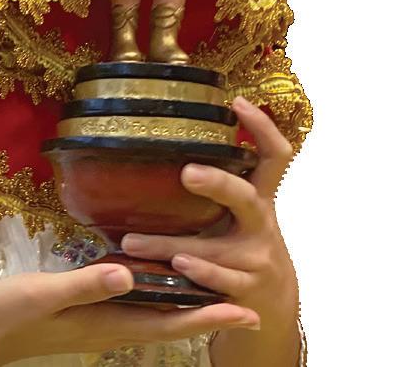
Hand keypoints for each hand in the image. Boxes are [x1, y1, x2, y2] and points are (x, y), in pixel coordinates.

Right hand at [0, 261, 259, 365]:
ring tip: (226, 283)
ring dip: (194, 300)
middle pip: (177, 319)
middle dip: (216, 310)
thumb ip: (85, 284)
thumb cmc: (11, 314)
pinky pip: (142, 302)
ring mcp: (106, 319)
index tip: (249, 310)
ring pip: (162, 311)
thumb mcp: (44, 295)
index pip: (172, 321)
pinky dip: (165, 291)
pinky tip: (169, 274)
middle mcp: (116, 324)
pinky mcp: (95, 309)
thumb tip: (128, 274)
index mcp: (110, 323)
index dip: (212, 316)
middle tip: (255, 297)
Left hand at [120, 97, 299, 331]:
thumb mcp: (243, 214)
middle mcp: (261, 226)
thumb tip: (167, 141)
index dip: (263, 128)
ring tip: (132, 241)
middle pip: (244, 198)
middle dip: (218, 184)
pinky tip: (167, 271)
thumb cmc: (245, 248)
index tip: (238, 102)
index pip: (275, 157)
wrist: (274, 306)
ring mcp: (256, 261)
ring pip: (213, 250)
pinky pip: (216, 283)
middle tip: (187, 173)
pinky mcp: (246, 293)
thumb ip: (221, 186)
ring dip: (170, 245)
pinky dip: (191, 276)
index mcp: (260, 199)